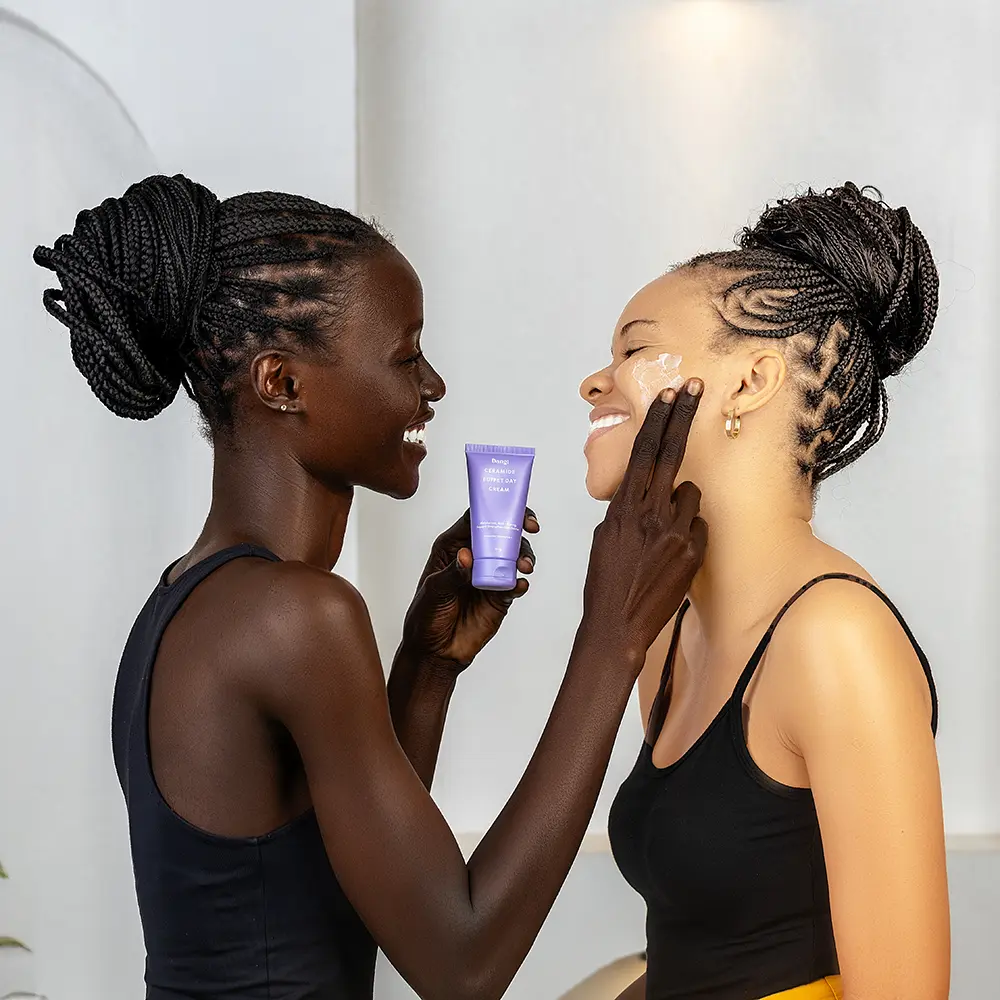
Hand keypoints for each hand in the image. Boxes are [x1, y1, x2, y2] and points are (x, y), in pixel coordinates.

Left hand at [399, 508, 538, 670]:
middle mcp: (474, 557)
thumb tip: (467, 555)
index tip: (510, 509)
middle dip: (519, 527)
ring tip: (523, 566)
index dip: (495, 509)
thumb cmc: (425, 617)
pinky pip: (514, 584)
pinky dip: (520, 582)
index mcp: (453, 547)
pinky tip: (519, 585)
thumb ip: (451, 574)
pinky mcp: (500, 596)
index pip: (476, 518)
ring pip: (513, 556)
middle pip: (501, 532)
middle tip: (530, 528)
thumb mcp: (434, 592)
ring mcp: (489, 575)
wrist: (436, 652)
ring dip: (523, 556)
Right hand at [583, 380, 707, 667]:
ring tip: (664, 536)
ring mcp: (675, 531)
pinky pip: (699, 525)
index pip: (643, 452)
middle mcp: (650, 513)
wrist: (617, 624)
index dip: (658, 419)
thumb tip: (643, 491)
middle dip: (683, 416)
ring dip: (683, 504)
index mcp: (623, 507)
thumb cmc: (606, 581)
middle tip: (695, 386)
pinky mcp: (693, 551)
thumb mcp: (606, 536)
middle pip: (672, 453)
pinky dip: (690, 533)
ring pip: (691, 494)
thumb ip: (626, 509)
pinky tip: (673, 556)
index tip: (669, 393)